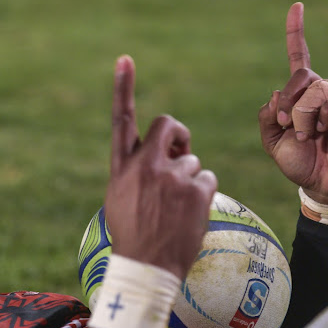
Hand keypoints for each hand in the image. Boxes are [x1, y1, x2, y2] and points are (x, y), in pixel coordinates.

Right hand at [105, 56, 216, 279]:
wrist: (146, 268)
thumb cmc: (132, 235)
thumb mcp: (120, 199)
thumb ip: (137, 171)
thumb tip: (167, 153)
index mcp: (122, 168)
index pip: (121, 121)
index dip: (122, 88)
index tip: (124, 60)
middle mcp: (144, 166)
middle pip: (168, 125)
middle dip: (177, 135)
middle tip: (179, 154)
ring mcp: (171, 176)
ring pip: (192, 159)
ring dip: (189, 178)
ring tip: (176, 208)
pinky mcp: (195, 190)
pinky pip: (207, 177)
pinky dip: (202, 193)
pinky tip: (189, 213)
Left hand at [258, 2, 327, 204]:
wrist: (319, 184)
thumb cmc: (299, 162)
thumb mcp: (272, 141)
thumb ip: (267, 117)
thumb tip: (276, 93)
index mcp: (299, 97)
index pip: (298, 58)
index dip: (295, 33)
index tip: (296, 7)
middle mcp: (319, 94)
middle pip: (302, 74)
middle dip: (287, 100)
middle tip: (286, 125)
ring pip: (316, 90)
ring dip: (303, 116)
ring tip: (305, 137)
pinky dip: (325, 115)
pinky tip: (322, 130)